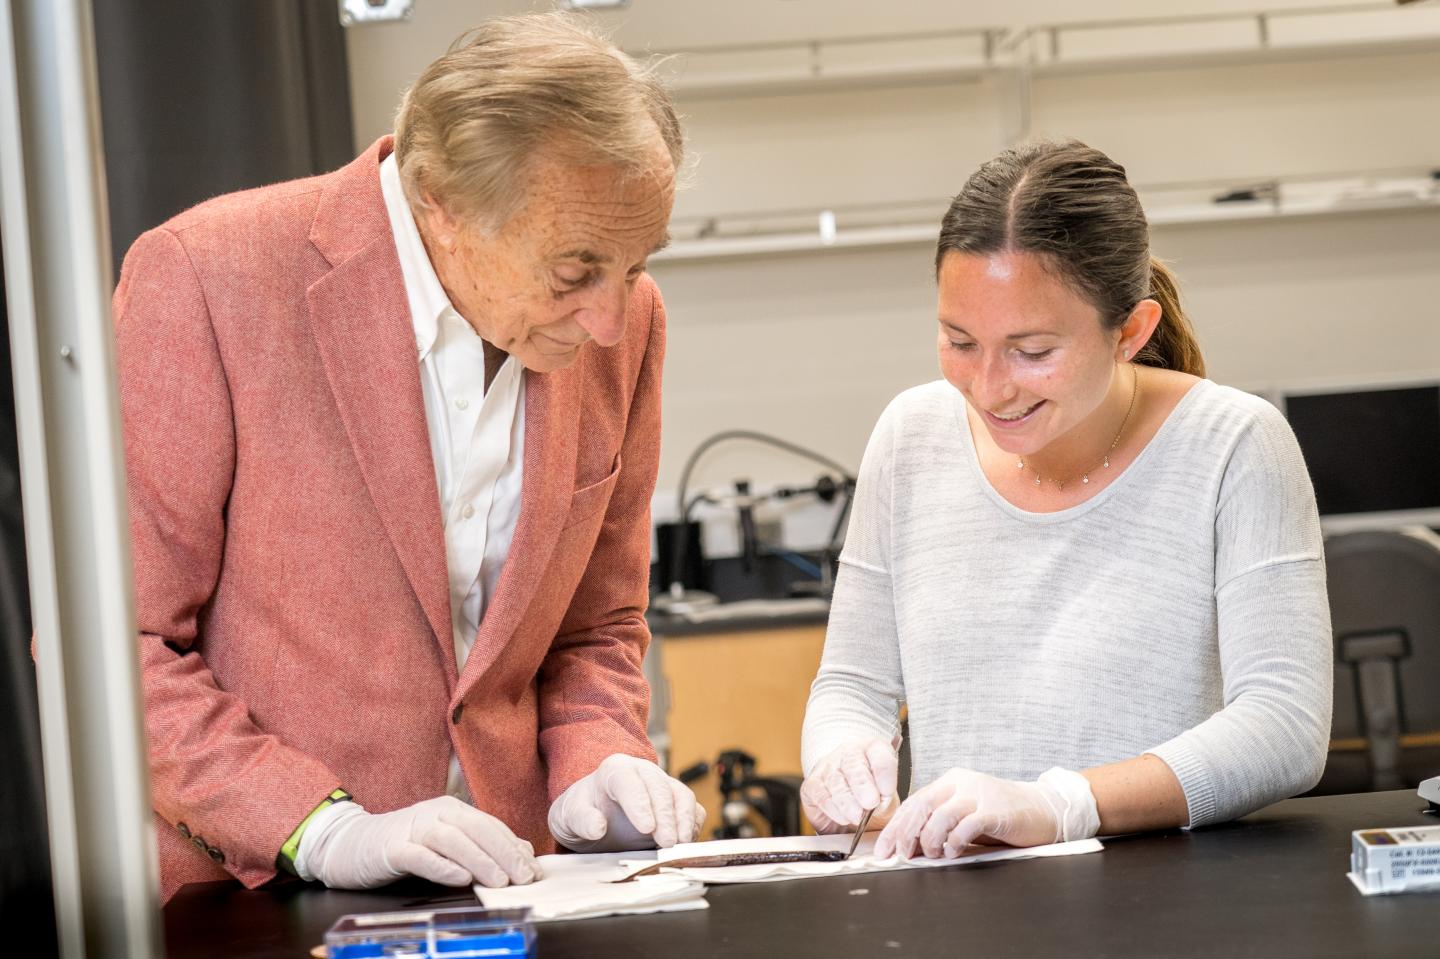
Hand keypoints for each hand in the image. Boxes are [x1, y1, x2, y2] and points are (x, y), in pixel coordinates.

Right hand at [297, 796, 540, 888]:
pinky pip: (420, 856)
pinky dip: (442, 866)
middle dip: (504, 854)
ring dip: (479, 860)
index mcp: (452, 810)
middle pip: (477, 829)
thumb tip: (519, 854)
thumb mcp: (445, 842)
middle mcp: (435, 813)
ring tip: (499, 881)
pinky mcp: (391, 848)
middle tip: (523, 877)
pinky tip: (459, 879)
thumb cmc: (404, 845)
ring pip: (452, 840)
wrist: (349, 844)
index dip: (514, 847)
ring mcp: (412, 828)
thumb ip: (478, 846)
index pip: (491, 826)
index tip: (533, 871)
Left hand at [548, 754, 704, 851]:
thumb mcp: (569, 817)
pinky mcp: (676, 804)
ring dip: (683, 820)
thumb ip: (581, 819)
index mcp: (614, 771)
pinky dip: (693, 826)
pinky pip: (693, 809)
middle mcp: (642, 773)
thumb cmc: (583, 813)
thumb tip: (598, 826)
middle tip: (666, 843)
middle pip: (659, 787)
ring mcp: (662, 787)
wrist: (597, 817)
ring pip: (681, 795)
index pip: (628, 781)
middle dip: (665, 816)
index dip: (639, 803)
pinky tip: (685, 844)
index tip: (646, 828)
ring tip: (679, 844)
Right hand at [800, 738, 898, 832]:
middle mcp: (849, 754)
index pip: (880, 756)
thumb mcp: (887, 800)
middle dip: (863, 786)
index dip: (884, 774)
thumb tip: (880, 803)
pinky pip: (821, 795)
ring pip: (836, 782)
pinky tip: (843, 817)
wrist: (850, 809)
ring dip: (847, 802)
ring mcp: (828, 766)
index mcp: (873, 750)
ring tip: (857, 817)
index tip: (887, 792)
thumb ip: (886, 801)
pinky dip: (833, 809)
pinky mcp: (812, 784)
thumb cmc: (871, 799)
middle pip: (854, 765)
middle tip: (870, 803)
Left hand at [874, 767, 1098, 859]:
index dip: (895, 827)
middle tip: (900, 856)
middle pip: (922, 806)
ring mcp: (979, 794)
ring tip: (933, 854)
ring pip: (940, 815)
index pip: (914, 802)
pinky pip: (966, 825)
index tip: (884, 850)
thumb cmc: (1001, 815)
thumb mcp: (965, 814)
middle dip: (905, 834)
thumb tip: (908, 845)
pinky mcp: (996, 810)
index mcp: (950, 781)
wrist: (1043, 809)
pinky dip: (954, 841)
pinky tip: (953, 852)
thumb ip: (939, 823)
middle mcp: (962, 783)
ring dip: (930, 840)